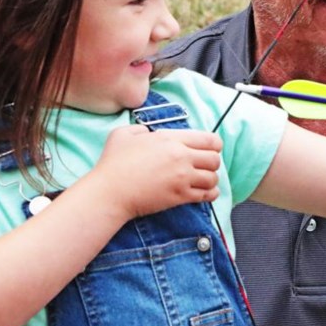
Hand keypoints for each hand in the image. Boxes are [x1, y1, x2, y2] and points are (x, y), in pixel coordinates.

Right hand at [93, 125, 222, 219]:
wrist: (110, 192)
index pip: (208, 139)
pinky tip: (205, 193)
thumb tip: (147, 133)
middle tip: (204, 166)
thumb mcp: (123, 134)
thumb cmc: (114, 163)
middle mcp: (181, 157)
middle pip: (215, 159)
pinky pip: (206, 195)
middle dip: (212, 162)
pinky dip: (209, 194)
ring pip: (213, 177)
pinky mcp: (180, 196)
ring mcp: (182, 178)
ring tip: (203, 180)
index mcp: (171, 139)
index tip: (210, 149)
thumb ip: (139, 128)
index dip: (213, 144)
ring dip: (211, 179)